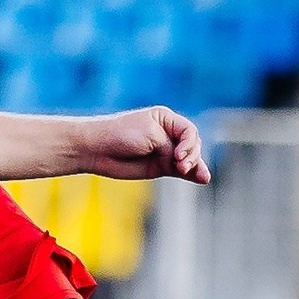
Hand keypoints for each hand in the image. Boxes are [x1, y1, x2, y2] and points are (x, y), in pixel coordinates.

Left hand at [67, 107, 209, 182]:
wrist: (96, 149)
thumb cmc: (121, 135)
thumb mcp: (151, 135)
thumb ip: (172, 149)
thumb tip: (192, 167)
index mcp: (166, 119)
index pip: (189, 131)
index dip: (189, 144)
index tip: (178, 155)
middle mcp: (168, 134)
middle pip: (192, 145)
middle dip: (191, 156)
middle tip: (180, 166)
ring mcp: (165, 152)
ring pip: (189, 160)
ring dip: (194, 166)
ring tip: (188, 172)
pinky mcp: (160, 167)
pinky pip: (182, 171)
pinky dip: (192, 174)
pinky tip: (202, 178)